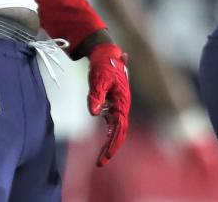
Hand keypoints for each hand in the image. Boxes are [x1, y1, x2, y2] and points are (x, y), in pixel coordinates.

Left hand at [86, 42, 129, 166]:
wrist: (105, 54)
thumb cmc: (103, 65)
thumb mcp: (98, 79)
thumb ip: (96, 95)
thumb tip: (95, 113)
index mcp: (122, 103)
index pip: (120, 129)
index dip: (113, 144)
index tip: (105, 157)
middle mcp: (122, 107)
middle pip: (119, 132)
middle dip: (111, 148)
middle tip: (100, 163)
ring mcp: (118, 106)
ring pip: (115, 129)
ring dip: (109, 143)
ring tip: (101, 159)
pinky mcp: (112, 104)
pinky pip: (111, 123)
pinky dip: (107, 134)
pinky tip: (102, 143)